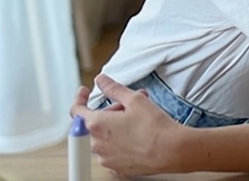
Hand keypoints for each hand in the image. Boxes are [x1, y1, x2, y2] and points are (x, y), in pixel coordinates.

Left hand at [70, 75, 186, 176]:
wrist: (171, 150)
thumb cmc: (154, 126)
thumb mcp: (134, 100)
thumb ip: (113, 88)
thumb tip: (101, 80)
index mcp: (97, 124)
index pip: (77, 110)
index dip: (80, 99)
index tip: (84, 93)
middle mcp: (96, 144)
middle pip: (95, 124)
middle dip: (110, 113)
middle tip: (129, 107)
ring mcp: (106, 158)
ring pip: (104, 139)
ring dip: (115, 129)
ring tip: (137, 123)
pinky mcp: (116, 168)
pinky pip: (112, 153)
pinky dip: (120, 145)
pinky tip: (137, 139)